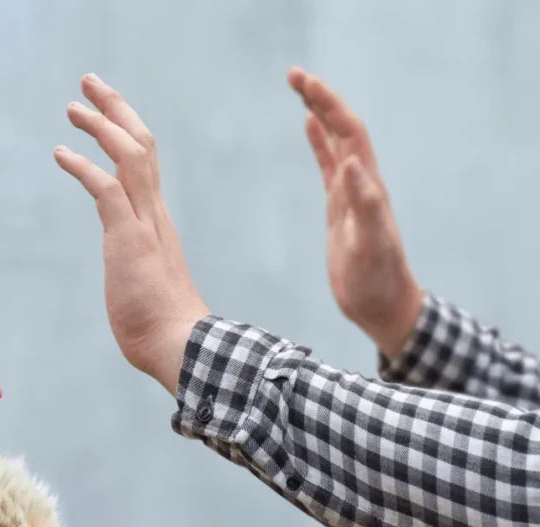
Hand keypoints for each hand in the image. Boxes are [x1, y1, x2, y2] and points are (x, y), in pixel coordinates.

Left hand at [53, 74, 208, 394]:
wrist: (181, 347)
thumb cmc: (162, 327)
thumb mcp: (143, 283)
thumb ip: (136, 268)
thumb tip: (131, 278)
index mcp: (156, 220)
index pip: (145, 162)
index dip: (124, 130)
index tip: (105, 112)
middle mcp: (154, 213)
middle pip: (141, 143)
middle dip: (115, 109)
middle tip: (90, 84)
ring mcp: (144, 223)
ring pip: (129, 155)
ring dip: (101, 125)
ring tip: (73, 106)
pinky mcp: (128, 238)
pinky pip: (106, 188)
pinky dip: (83, 166)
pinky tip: (61, 153)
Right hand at [287, 67, 422, 357]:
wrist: (381, 304)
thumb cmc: (377, 279)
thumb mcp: (370, 244)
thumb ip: (364, 204)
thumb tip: (351, 161)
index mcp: (367, 185)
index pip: (349, 132)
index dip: (328, 104)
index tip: (303, 83)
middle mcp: (361, 181)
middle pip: (341, 127)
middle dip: (320, 98)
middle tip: (292, 74)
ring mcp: (350, 192)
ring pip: (335, 141)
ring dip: (319, 112)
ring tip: (299, 88)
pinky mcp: (339, 206)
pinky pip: (328, 164)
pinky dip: (318, 142)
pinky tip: (308, 127)